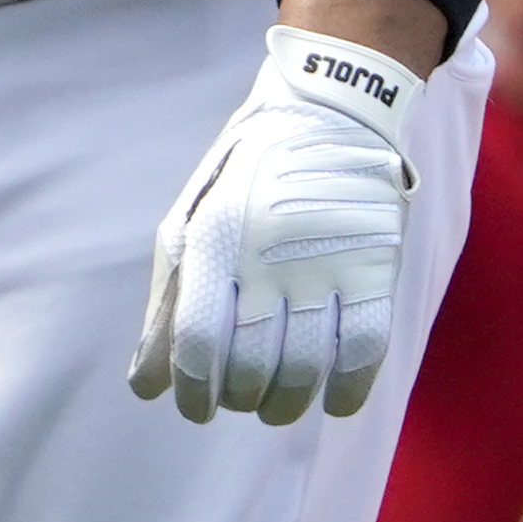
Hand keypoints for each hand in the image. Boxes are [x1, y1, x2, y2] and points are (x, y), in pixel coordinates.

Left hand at [131, 27, 418, 424]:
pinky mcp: (374, 267)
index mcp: (213, 237)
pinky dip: (345, 392)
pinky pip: (364, 352)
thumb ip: (168, 303)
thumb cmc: (247, 178)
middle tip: (239, 398)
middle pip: (249, 365)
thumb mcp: (191, 223)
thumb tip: (147, 385)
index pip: (196, 341)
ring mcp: (324, 261)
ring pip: (304, 369)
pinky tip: (331, 400)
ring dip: (286, 404)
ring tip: (275, 405)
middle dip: (238, 398)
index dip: (193, 392)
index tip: (195, 409)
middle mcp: (266, 252)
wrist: (331, 111)